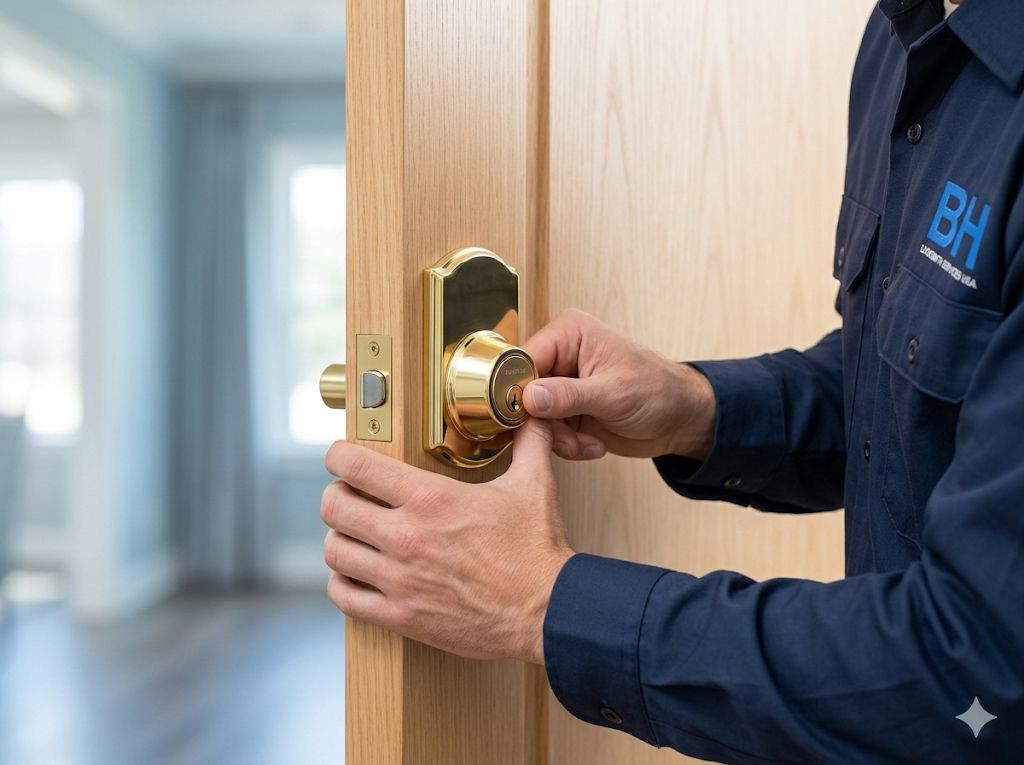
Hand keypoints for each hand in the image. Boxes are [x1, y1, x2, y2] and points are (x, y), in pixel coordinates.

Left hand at [321, 418, 572, 663]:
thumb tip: (532, 413)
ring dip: (339, 539)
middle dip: (337, 495)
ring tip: (354, 535)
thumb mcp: (534, 485)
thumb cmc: (537, 550)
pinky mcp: (401, 615)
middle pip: (333, 507)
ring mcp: (399, 579)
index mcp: (431, 498)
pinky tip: (357, 575)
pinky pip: (344, 597)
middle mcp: (406, 536)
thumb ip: (528, 442)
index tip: (341, 456)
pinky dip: (343, 583)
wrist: (547, 611)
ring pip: (334, 551)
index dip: (339, 455)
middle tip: (348, 495)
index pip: (355, 466)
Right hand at [523, 309, 715, 460]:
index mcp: (568, 333)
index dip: (518, 390)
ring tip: (588, 442)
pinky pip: (548, 432)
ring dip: (559, 438)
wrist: (681, 419)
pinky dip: (568, 445)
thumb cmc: (658, 391)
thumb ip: (568, 396)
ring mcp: (561, 385)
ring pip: (534, 417)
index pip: (522, 359)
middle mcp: (560, 356)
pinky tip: (593, 444)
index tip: (526, 417)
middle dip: (544, 422)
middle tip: (569, 438)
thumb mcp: (613, 393)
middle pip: (523, 392)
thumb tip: (529, 398)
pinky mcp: (565, 411)